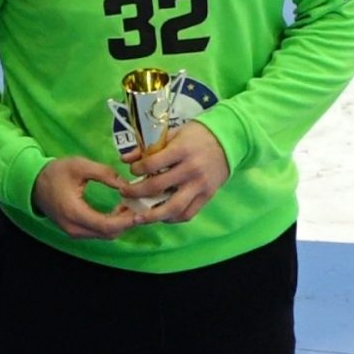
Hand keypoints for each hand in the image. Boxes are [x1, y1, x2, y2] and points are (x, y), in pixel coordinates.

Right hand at [33, 156, 142, 238]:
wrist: (32, 183)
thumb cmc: (55, 173)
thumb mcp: (80, 166)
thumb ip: (104, 174)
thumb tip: (126, 184)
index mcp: (75, 212)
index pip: (106, 225)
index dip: (127, 222)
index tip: (141, 213)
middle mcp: (74, 227)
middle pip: (108, 233)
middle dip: (126, 222)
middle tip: (140, 206)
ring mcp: (73, 231)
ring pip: (104, 235)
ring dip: (119, 223)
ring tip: (130, 205)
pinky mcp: (74, 230)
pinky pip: (97, 232)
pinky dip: (111, 224)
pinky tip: (119, 209)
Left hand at [115, 121, 230, 223]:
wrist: (228, 141)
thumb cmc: (198, 136)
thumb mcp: (174, 134)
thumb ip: (149, 147)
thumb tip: (124, 159)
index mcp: (182, 150)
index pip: (152, 164)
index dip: (136, 169)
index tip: (132, 170)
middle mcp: (190, 169)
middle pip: (157, 187)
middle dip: (135, 192)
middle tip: (125, 193)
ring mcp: (200, 185)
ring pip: (172, 207)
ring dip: (151, 215)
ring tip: (137, 218)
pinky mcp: (207, 196)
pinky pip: (188, 214)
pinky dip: (172, 218)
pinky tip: (161, 217)